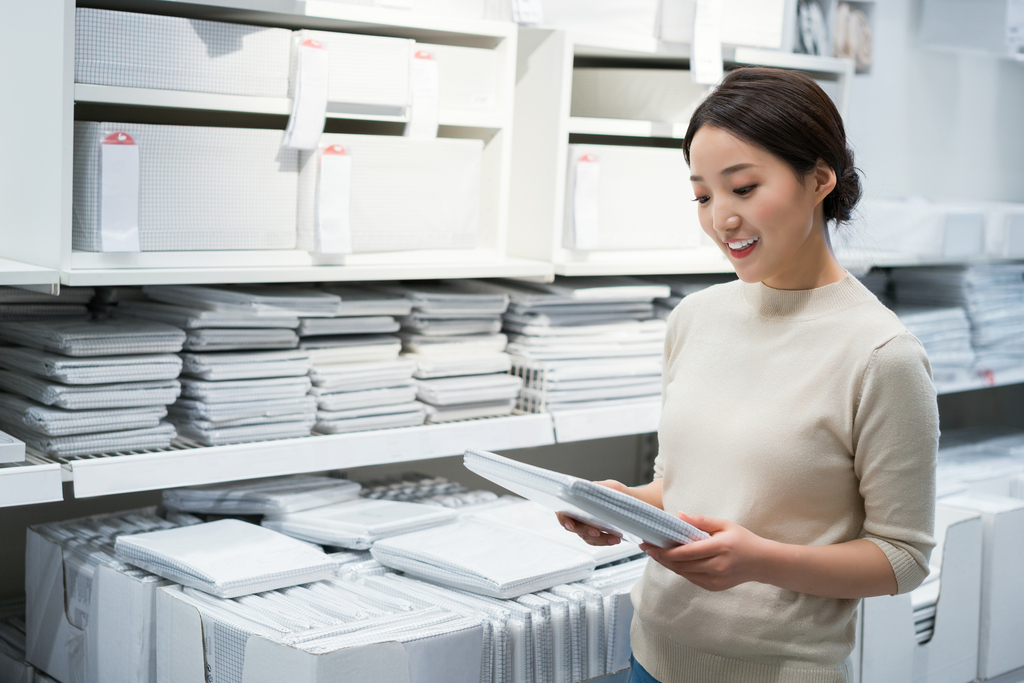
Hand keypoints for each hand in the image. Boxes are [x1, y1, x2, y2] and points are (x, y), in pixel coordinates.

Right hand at [555, 480, 629, 546]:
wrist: (629, 502)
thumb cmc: (617, 493)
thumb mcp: (612, 486)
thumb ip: (602, 489)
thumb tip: (593, 491)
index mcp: (577, 499)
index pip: (562, 510)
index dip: (564, 518)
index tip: (571, 524)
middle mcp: (578, 513)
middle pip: (574, 526)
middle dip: (585, 530)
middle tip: (597, 532)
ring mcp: (585, 525)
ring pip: (585, 536)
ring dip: (599, 539)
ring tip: (614, 538)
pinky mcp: (593, 534)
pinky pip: (595, 541)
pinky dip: (604, 541)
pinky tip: (613, 540)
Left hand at [640, 513, 770, 590]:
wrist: (762, 562)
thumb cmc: (742, 540)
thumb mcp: (724, 524)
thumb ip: (701, 521)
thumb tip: (678, 515)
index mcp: (720, 548)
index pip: (686, 553)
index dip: (665, 551)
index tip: (649, 545)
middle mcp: (718, 566)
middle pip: (682, 565)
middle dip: (661, 557)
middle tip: (647, 548)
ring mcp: (716, 579)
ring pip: (684, 573)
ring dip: (668, 564)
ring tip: (656, 553)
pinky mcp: (714, 587)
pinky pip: (691, 579)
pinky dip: (680, 570)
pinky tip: (672, 561)